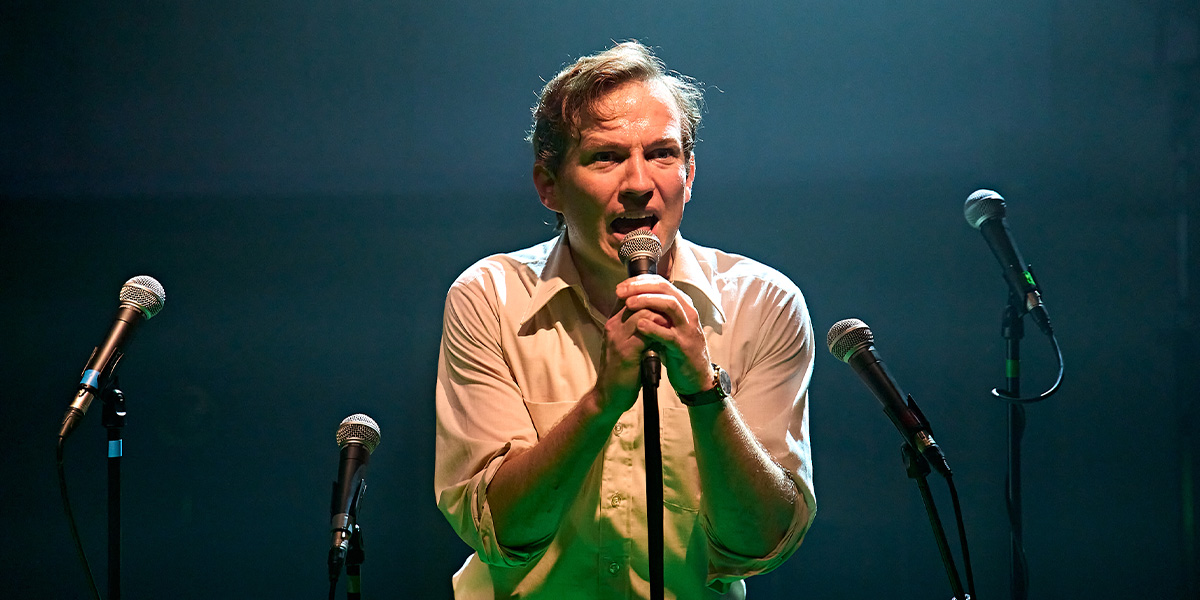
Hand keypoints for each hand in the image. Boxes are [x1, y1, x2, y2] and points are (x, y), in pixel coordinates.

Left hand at [614, 275, 713, 396]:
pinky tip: (639, 325)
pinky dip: (654, 328)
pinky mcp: (685, 346)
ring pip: (670, 305)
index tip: (622, 286)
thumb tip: (630, 299)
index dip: (640, 281)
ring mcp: (687, 329)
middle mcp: (687, 312)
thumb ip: (654, 312)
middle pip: (665, 289)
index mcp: (682, 305)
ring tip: (629, 304)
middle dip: (641, 287)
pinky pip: (669, 334)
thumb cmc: (677, 350)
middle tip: (622, 291)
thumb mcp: (666, 326)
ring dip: (648, 301)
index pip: (661, 283)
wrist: (695, 377)